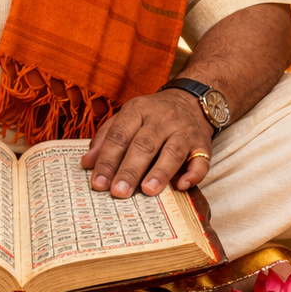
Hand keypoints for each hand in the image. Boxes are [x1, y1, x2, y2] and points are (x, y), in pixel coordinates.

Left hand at [80, 89, 213, 197]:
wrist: (192, 100)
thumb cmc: (152, 114)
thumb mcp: (127, 117)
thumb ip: (106, 137)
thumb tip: (87, 163)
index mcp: (138, 110)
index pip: (120, 136)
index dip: (107, 160)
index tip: (98, 183)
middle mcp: (162, 118)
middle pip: (144, 145)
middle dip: (130, 169)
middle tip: (118, 191)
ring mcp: (185, 130)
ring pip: (173, 151)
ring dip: (160, 172)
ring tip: (147, 190)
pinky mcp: (203, 144)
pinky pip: (202, 159)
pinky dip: (194, 173)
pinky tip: (182, 185)